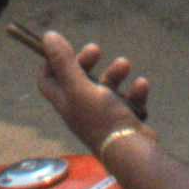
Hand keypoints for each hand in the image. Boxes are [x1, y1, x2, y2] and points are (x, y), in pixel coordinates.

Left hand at [34, 28, 155, 153]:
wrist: (131, 151)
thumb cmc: (101, 119)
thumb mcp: (79, 87)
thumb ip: (64, 62)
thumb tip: (48, 36)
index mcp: (65, 102)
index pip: (47, 81)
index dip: (49, 62)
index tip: (59, 46)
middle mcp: (81, 108)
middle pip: (77, 78)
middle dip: (86, 61)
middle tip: (95, 49)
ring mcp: (104, 115)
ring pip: (108, 85)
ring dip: (116, 72)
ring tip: (125, 64)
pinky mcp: (125, 119)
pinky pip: (129, 98)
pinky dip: (135, 91)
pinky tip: (141, 86)